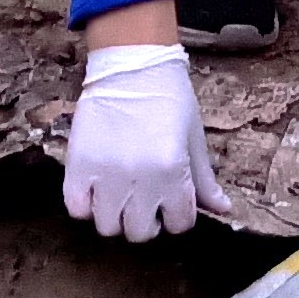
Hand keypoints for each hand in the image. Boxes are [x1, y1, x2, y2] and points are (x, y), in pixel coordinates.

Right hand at [62, 42, 231, 240]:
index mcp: (173, 171)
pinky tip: (97, 190)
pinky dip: (86, 206)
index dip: (178, 216)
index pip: (179, 223)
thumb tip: (222, 210)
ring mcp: (104, 175)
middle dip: (147, 221)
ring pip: (107, 226)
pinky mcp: (77, 166)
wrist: (132, 64)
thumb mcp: (194, 138)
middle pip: (140, 232)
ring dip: (116, 215)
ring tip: (120, 195)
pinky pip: (76, 209)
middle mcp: (138, 180)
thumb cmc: (170, 98)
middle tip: (146, 201)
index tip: (173, 203)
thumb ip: (204, 180)